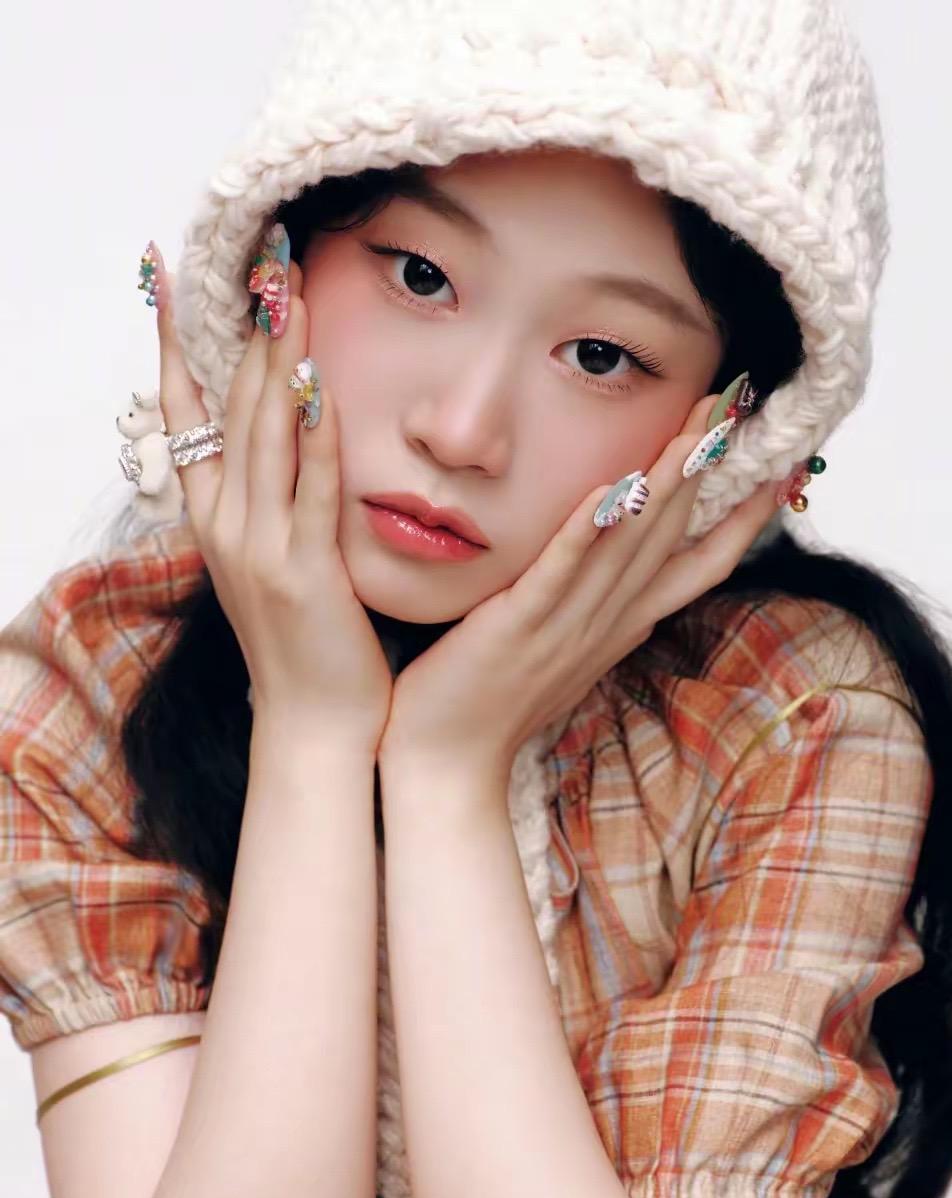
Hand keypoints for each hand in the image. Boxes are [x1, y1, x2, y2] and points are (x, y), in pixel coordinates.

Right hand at [154, 250, 391, 751]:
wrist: (314, 724)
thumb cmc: (305, 643)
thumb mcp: (273, 564)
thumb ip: (273, 503)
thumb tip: (288, 441)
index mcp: (213, 522)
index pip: (186, 416)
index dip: (177, 346)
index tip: (170, 281)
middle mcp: (224, 526)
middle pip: (228, 408)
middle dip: (245, 330)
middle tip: (260, 258)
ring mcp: (258, 548)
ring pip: (263, 435)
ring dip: (277, 359)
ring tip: (287, 292)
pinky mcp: (302, 571)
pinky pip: (307, 489)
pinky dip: (313, 435)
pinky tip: (320, 384)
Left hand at [377, 391, 779, 782]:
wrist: (450, 763)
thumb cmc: (494, 701)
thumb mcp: (564, 650)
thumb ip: (594, 606)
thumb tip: (617, 568)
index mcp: (622, 626)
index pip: (699, 565)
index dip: (742, 518)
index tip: (780, 469)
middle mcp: (608, 623)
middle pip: (671, 538)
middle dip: (706, 470)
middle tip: (735, 409)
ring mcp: (567, 627)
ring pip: (629, 548)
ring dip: (664, 486)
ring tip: (697, 432)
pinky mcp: (519, 628)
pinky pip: (559, 573)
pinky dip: (587, 533)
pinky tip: (610, 490)